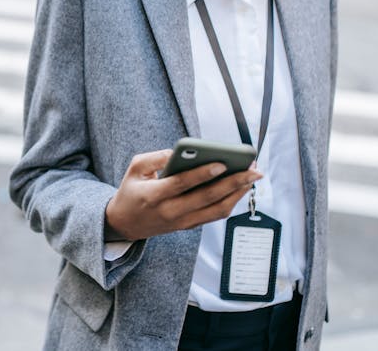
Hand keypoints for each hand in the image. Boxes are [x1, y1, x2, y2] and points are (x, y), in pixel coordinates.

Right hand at [104, 150, 261, 240]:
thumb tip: (181, 152)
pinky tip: (240, 188)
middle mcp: (170, 212)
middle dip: (233, 183)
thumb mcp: (134, 168)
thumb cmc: (131, 191)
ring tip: (252, 177)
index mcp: (154, 195)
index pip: (182, 184)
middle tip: (252, 169)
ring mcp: (182, 222)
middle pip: (207, 198)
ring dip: (238, 194)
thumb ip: (156, 157)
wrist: (124, 224)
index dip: (203, 174)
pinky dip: (230, 202)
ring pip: (216, 211)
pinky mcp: (189, 226)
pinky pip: (214, 215)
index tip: (222, 163)